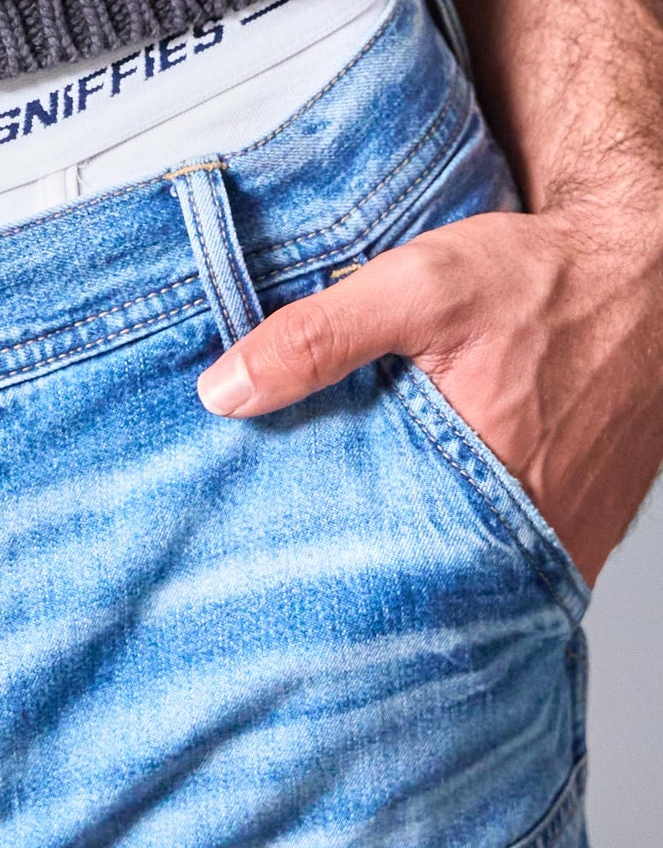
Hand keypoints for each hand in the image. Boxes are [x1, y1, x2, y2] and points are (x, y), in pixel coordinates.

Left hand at [196, 203, 662, 581]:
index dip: (318, 560)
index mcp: (489, 490)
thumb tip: (226, 390)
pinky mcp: (579, 527)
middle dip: (355, 558)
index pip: (380, 564)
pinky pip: (504, 549)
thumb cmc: (544, 279)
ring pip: (462, 564)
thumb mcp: (418, 286)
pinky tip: (419, 496)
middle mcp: (534, 534)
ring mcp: (561, 537)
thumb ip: (319, 336)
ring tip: (344, 518)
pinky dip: (459, 529)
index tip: (262, 549)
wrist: (644, 272)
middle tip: (290, 539)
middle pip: (419, 574)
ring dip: (409, 543)